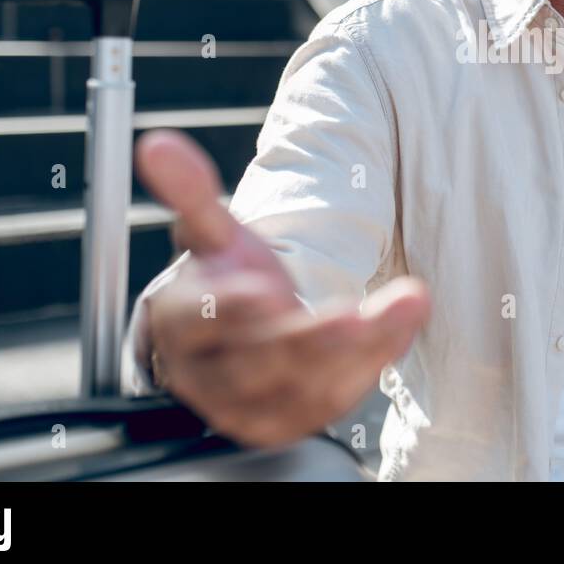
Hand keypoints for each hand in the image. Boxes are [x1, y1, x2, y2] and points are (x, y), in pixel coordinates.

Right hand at [134, 129, 430, 447]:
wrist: (240, 336)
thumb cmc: (227, 280)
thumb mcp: (212, 235)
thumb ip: (192, 192)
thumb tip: (160, 144)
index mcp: (184, 323)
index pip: (198, 322)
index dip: (231, 309)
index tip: (267, 290)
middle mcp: (213, 373)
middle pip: (256, 365)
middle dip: (306, 341)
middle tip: (351, 317)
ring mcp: (254, 404)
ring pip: (304, 388)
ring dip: (359, 351)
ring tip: (401, 307)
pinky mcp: (295, 419)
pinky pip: (339, 396)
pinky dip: (379, 358)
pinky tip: (404, 321)